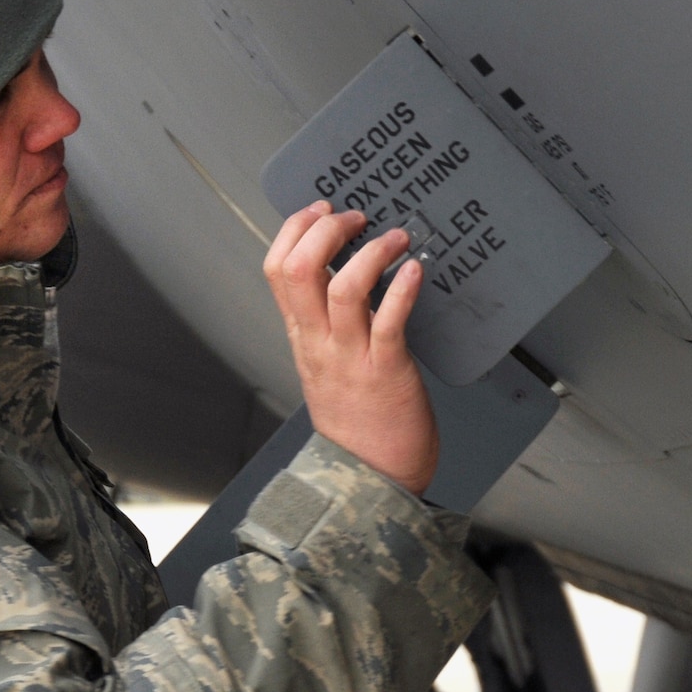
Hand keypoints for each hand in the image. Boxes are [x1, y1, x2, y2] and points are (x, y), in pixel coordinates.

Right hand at [263, 202, 437, 494]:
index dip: (295, 230)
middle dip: (324, 230)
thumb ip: (326, 326)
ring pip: (341, 289)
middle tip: (355, 217)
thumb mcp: (325, 368)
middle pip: (299, 270)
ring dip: (369, 252)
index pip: (277, 270)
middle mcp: (319, 343)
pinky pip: (389, 321)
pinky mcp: (387, 372)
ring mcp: (350, 358)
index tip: (320, 211)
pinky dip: (402, 289)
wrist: (370, 481)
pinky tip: (415, 270)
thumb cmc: (358, 423)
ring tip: (394, 238)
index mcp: (302, 338)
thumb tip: (342, 277)